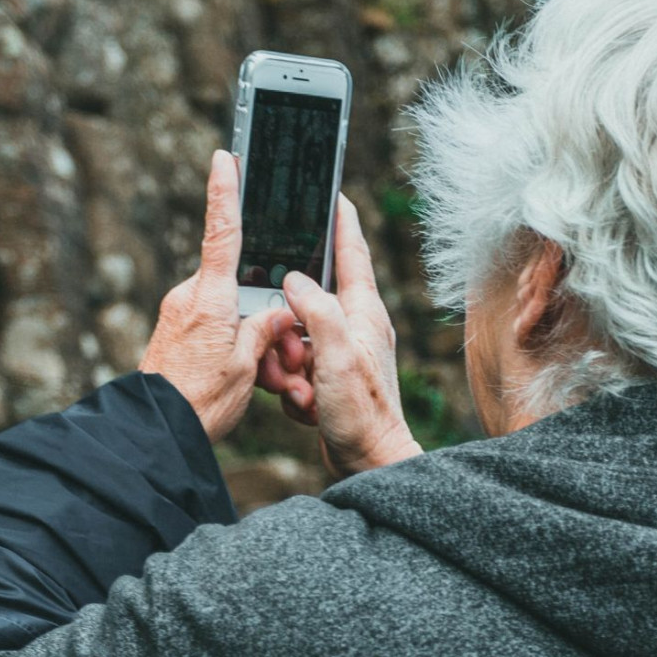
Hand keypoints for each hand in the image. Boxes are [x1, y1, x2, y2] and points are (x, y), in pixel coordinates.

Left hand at [140, 150, 293, 441]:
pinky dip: (232, 346)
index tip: (224, 157)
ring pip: (228, 310)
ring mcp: (178, 314)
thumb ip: (264, 331)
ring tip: (260, 378)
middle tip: (278, 355)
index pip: (221, 231)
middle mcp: (189, 298)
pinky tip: (242, 378)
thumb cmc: (198, 402)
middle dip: (263, 311)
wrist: (152, 432)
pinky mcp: (174, 332)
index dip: (224, 191)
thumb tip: (276, 313)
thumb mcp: (245, 367)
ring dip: (249, 337)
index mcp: (210, 298)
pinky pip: (212, 327)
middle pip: (238, 283)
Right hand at [255, 194, 421, 479]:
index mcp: (363, 312)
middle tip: (290, 354)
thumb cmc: (362, 413)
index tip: (331, 192)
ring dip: (286, 361)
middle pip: (307, 300)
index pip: (351, 252)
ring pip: (295, 335)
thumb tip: (294, 279)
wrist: (370, 463)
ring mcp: (342, 352)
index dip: (339, 220)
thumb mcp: (337, 356)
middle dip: (287, 323)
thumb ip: (317, 311)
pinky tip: (304, 403)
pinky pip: (296, 366)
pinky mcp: (330, 377)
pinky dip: (292, 384)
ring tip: (299, 387)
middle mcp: (355, 327)